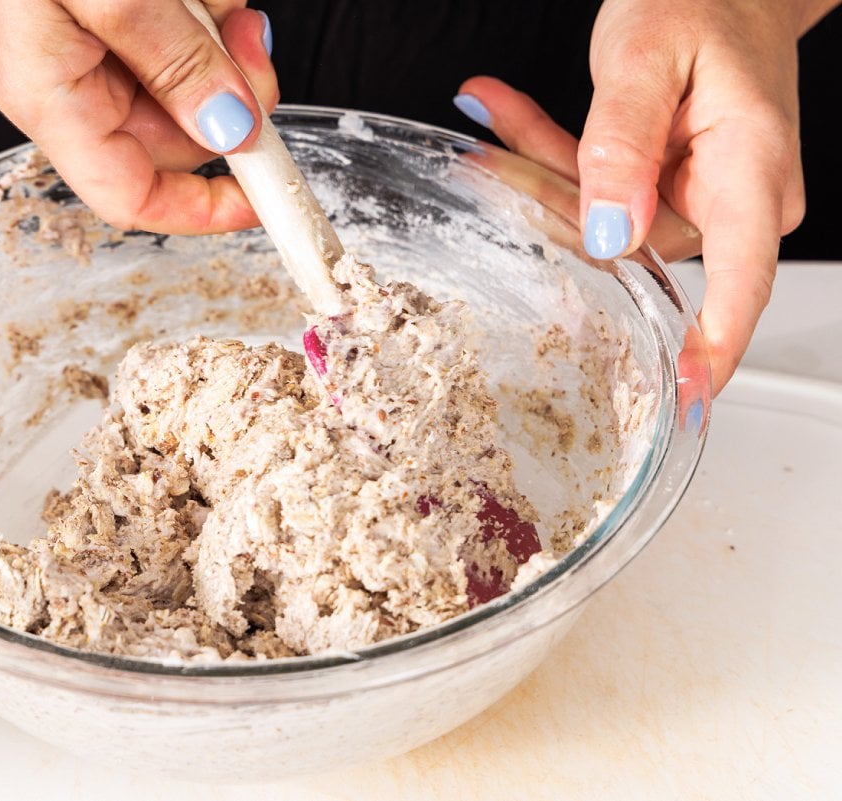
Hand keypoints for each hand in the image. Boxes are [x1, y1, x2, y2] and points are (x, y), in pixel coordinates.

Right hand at [0, 0, 276, 233]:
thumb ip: (173, 62)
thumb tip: (233, 128)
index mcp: (51, 96)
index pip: (131, 195)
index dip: (202, 209)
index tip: (268, 194)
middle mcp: (72, 81)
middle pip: (178, 135)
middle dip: (228, 95)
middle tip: (248, 41)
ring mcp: (97, 44)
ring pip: (191, 80)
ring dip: (219, 38)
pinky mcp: (121, 9)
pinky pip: (184, 31)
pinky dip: (207, 7)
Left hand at [454, 0, 837, 394]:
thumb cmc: (705, 2)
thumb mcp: (652, 57)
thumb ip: (623, 144)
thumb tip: (609, 233)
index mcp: (751, 173)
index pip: (741, 285)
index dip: (708, 350)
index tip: (679, 402)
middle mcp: (727, 200)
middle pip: (631, 251)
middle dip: (556, 212)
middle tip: (493, 161)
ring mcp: (687, 199)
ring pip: (596, 221)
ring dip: (538, 171)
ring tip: (488, 109)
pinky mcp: (654, 191)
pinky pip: (591, 191)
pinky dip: (545, 153)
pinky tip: (497, 111)